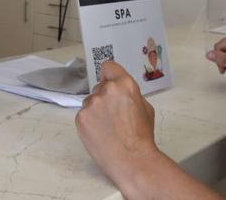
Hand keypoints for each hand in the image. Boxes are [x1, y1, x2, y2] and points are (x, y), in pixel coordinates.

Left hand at [75, 60, 160, 186]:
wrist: (132, 159)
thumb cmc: (141, 137)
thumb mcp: (145, 108)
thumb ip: (130, 93)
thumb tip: (121, 91)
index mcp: (124, 84)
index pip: (108, 66)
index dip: (109, 74)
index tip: (109, 80)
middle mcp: (106, 90)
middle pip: (100, 86)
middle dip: (105, 97)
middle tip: (114, 115)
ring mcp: (91, 104)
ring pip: (90, 101)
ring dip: (96, 110)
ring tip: (108, 127)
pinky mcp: (81, 117)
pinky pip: (84, 114)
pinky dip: (89, 122)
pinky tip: (100, 133)